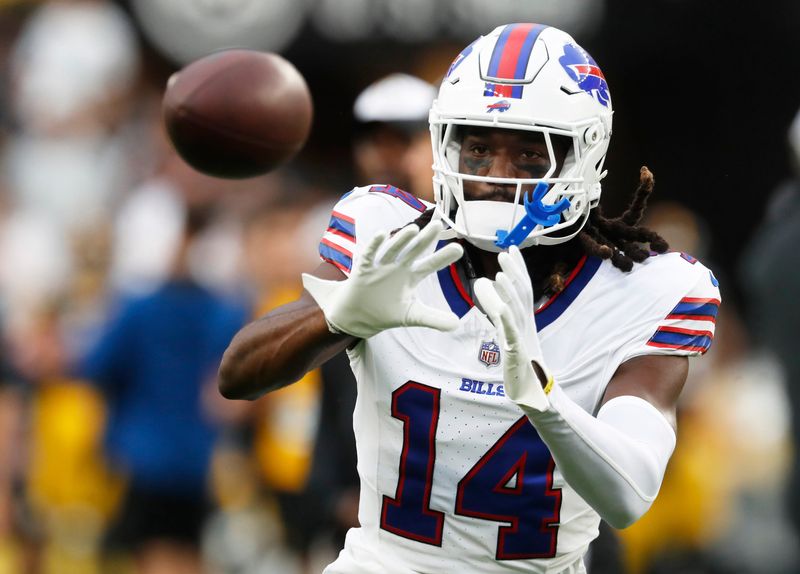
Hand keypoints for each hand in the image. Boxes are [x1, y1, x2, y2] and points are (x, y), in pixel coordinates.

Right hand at [302, 221, 463, 338]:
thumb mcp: (412, 316)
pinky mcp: (364, 270)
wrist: (357, 316)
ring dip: (401, 240)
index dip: (443, 257)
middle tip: (438, 225)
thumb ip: (433, 318)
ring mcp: (381, 266)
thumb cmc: (386, 311)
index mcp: (411, 276)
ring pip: (393, 250)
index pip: (430, 264)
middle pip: (414, 250)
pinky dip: (374, 245)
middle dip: (425, 239)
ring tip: (413, 229)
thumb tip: (456, 325)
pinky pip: (369, 255)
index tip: (459, 249)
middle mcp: (398, 267)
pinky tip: (382, 234)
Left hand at [473, 245, 551, 411]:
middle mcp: (526, 326)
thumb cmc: (520, 365)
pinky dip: (506, 320)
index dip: (517, 269)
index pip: (522, 290)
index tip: (511, 249)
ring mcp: (522, 340)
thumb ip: (498, 314)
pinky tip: (500, 307)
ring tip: (500, 273)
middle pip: (523, 294)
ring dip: (510, 291)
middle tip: (505, 251)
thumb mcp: (507, 334)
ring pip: (517, 311)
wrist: (535, 394)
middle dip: (515, 272)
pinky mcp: (517, 355)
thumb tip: (487, 292)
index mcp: (524, 321)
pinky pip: (511, 335)